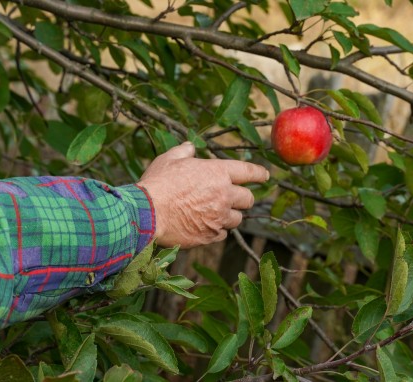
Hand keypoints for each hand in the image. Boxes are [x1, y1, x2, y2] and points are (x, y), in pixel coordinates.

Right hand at [137, 142, 269, 247]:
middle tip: (232, 198)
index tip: (265, 176)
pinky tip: (203, 225)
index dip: (259, 173)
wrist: (147, 213)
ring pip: (237, 219)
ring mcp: (219, 218)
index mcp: (217, 173)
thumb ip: (184, 151)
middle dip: (243, 198)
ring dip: (229, 215)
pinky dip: (217, 230)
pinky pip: (222, 234)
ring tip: (213, 212)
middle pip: (248, 199)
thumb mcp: (169, 159)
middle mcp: (224, 195)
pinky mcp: (210, 236)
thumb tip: (191, 147)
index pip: (249, 172)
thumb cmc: (157, 183)